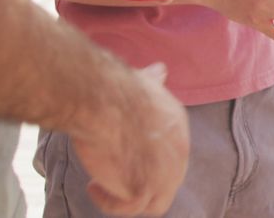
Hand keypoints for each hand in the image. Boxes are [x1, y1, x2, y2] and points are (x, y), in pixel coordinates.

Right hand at [71, 64, 188, 216]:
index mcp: (179, 128)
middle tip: (114, 171)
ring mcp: (166, 174)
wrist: (105, 100)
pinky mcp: (145, 189)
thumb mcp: (145, 82)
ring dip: (128, 197)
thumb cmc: (116, 88)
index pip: (172, 158)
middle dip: (142, 181)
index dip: (150, 162)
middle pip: (168, 182)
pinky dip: (110, 202)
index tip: (125, 155)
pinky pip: (131, 209)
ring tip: (101, 182)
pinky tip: (94, 186)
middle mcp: (179, 153)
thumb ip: (154, 81)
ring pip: (155, 202)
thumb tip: (160, 69)